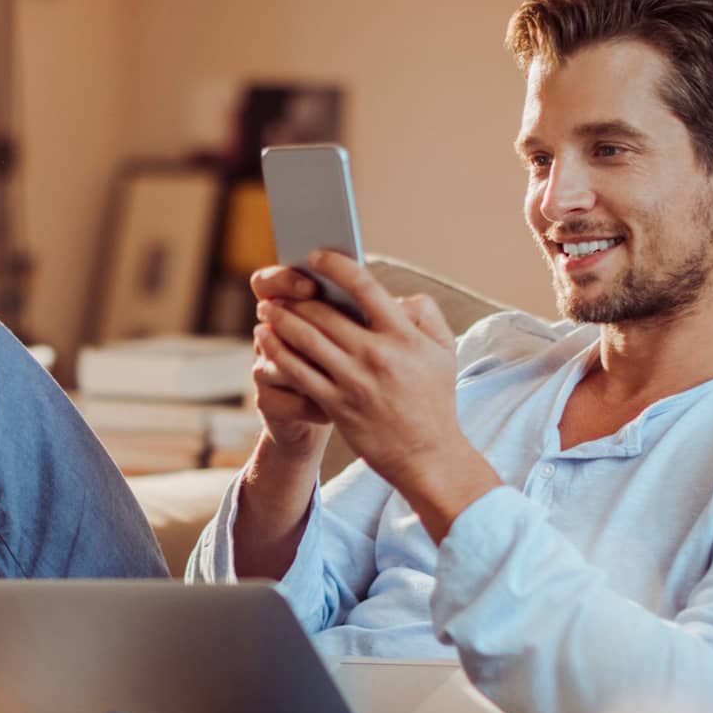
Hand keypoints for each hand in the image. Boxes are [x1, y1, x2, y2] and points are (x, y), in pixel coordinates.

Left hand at [254, 252, 502, 539]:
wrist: (427, 456)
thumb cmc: (435, 400)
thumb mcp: (445, 351)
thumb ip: (424, 314)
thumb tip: (395, 296)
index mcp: (403, 335)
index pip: (364, 286)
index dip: (335, 265)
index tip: (315, 256)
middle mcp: (376, 355)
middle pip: (324, 313)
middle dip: (296, 297)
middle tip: (278, 290)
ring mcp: (353, 381)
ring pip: (305, 340)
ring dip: (280, 321)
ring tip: (267, 311)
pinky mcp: (336, 405)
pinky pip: (298, 373)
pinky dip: (277, 353)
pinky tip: (266, 342)